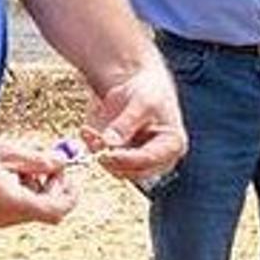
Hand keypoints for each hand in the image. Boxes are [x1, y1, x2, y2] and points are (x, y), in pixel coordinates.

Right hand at [0, 132, 83, 227]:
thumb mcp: (7, 151)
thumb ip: (37, 160)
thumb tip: (61, 163)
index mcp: (14, 205)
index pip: (57, 210)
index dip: (71, 194)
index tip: (73, 175)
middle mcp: (6, 219)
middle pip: (46, 211)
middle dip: (54, 188)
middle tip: (51, 163)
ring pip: (31, 209)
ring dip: (38, 188)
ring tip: (26, 163)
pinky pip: (16, 208)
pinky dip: (23, 192)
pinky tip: (11, 171)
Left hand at [82, 57, 186, 184]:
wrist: (141, 88)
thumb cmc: (149, 92)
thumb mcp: (142, 101)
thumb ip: (126, 122)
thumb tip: (109, 142)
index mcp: (173, 145)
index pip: (150, 159)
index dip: (128, 159)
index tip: (108, 154)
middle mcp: (159, 160)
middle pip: (133, 171)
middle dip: (112, 159)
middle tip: (95, 142)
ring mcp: (140, 162)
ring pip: (117, 169)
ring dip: (100, 153)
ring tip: (88, 132)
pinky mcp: (123, 159)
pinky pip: (106, 160)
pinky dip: (94, 147)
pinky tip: (87, 132)